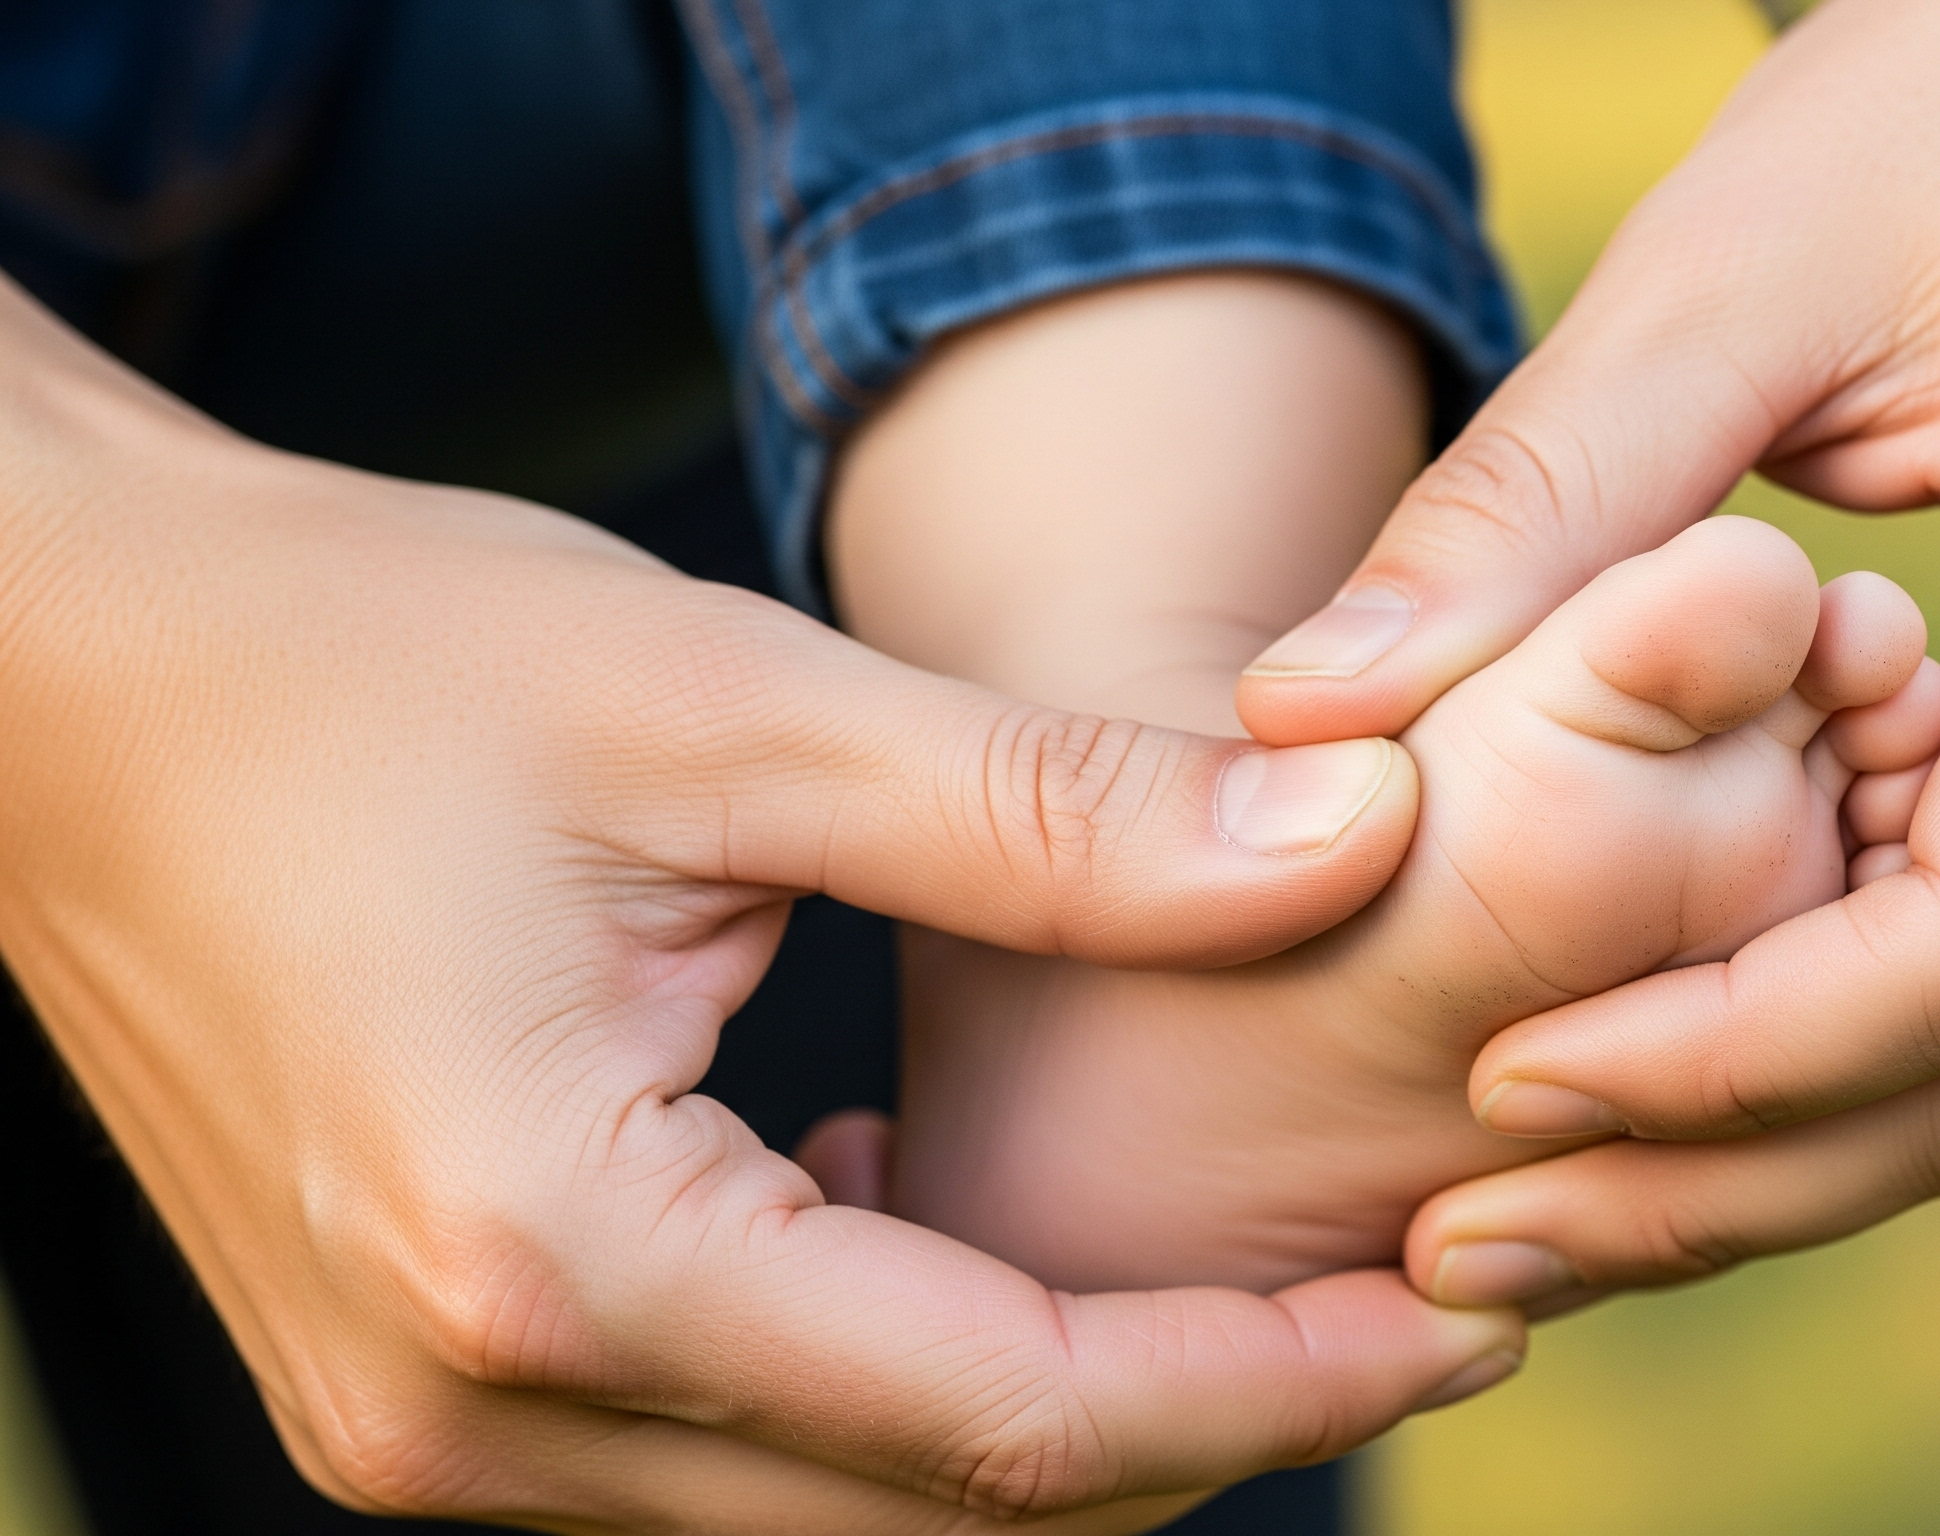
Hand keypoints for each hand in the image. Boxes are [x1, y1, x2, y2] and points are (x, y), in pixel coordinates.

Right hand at [0, 280, 1517, 1531]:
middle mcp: (466, 1411)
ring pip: (833, 1518)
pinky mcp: (411, 1388)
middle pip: (938, 1515)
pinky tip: (919, 1210)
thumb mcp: (734, 704)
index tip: (1455, 1314)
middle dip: (1197, 1419)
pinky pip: (715, 1461)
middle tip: (1404, 1294)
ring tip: (1226, 1266)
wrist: (59, 683)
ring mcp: (418, 1431)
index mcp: (550, 1253)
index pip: (1005, 1416)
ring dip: (1045, 1410)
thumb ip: (1058, 810)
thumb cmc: (366, 657)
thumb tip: (1355, 833)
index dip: (1269, 1380)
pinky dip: (878, 1385)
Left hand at [1236, 0, 1939, 1301]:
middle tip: (1482, 1240)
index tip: (1501, 1089)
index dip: (1729, 1065)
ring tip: (1546, 1193)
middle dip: (1740, 1174)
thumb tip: (1306, 721)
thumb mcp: (1728, 266)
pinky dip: (1870, 1042)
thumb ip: (1530, 505)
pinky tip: (1684, 1055)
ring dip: (1797, 1141)